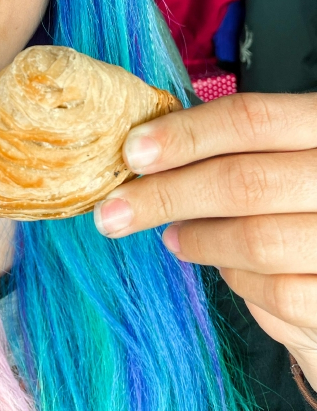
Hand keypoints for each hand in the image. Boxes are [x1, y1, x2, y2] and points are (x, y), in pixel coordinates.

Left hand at [93, 92, 316, 391]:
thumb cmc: (305, 202)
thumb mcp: (283, 156)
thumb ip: (233, 150)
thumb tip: (148, 153)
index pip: (251, 119)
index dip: (186, 134)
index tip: (132, 152)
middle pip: (243, 182)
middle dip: (166, 196)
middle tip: (113, 212)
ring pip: (255, 239)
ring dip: (198, 240)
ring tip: (173, 236)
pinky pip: (276, 291)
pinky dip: (237, 279)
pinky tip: (222, 266)